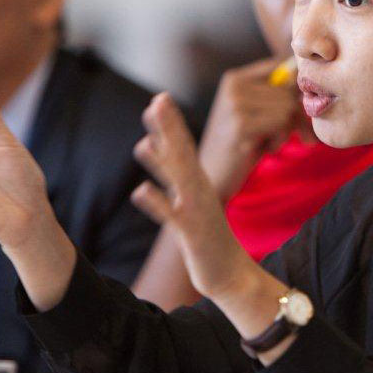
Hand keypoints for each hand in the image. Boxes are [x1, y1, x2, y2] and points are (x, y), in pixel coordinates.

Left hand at [131, 93, 256, 301]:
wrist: (232, 274)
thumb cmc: (209, 238)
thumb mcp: (193, 202)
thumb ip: (176, 175)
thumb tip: (151, 146)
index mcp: (198, 184)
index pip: (185, 147)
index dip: (173, 122)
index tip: (161, 98)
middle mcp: (198, 192)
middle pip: (183, 155)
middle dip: (170, 129)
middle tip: (158, 102)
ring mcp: (195, 212)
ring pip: (178, 181)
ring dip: (161, 162)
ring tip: (143, 142)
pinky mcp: (191, 234)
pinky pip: (172, 217)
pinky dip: (157, 203)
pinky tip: (140, 191)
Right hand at [198, 57, 311, 201]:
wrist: (212, 176)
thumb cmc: (241, 145)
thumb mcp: (257, 115)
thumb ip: (279, 97)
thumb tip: (314, 87)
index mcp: (236, 78)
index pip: (283, 68)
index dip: (297, 90)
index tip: (302, 113)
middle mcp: (234, 86)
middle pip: (289, 91)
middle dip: (297, 118)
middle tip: (295, 137)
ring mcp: (235, 104)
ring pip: (288, 107)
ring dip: (286, 131)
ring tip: (270, 143)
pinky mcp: (240, 125)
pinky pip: (281, 123)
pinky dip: (279, 139)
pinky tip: (263, 148)